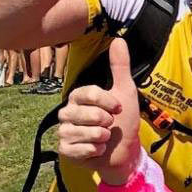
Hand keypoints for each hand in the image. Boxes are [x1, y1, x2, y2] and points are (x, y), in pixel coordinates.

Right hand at [57, 36, 142, 183]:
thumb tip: (119, 40)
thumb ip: (120, 67)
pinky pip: (75, 149)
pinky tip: (97, 150)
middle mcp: (68, 112)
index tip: (119, 108)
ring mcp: (65, 131)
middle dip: (104, 122)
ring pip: (79, 132)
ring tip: (105, 138)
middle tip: (110, 125)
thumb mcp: (126, 92)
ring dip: (100, 137)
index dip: (107, 102)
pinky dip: (92, 151)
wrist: (126, 151)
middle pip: (83, 114)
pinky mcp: (65, 150)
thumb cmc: (124, 121)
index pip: (87, 93)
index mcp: (79, 97)